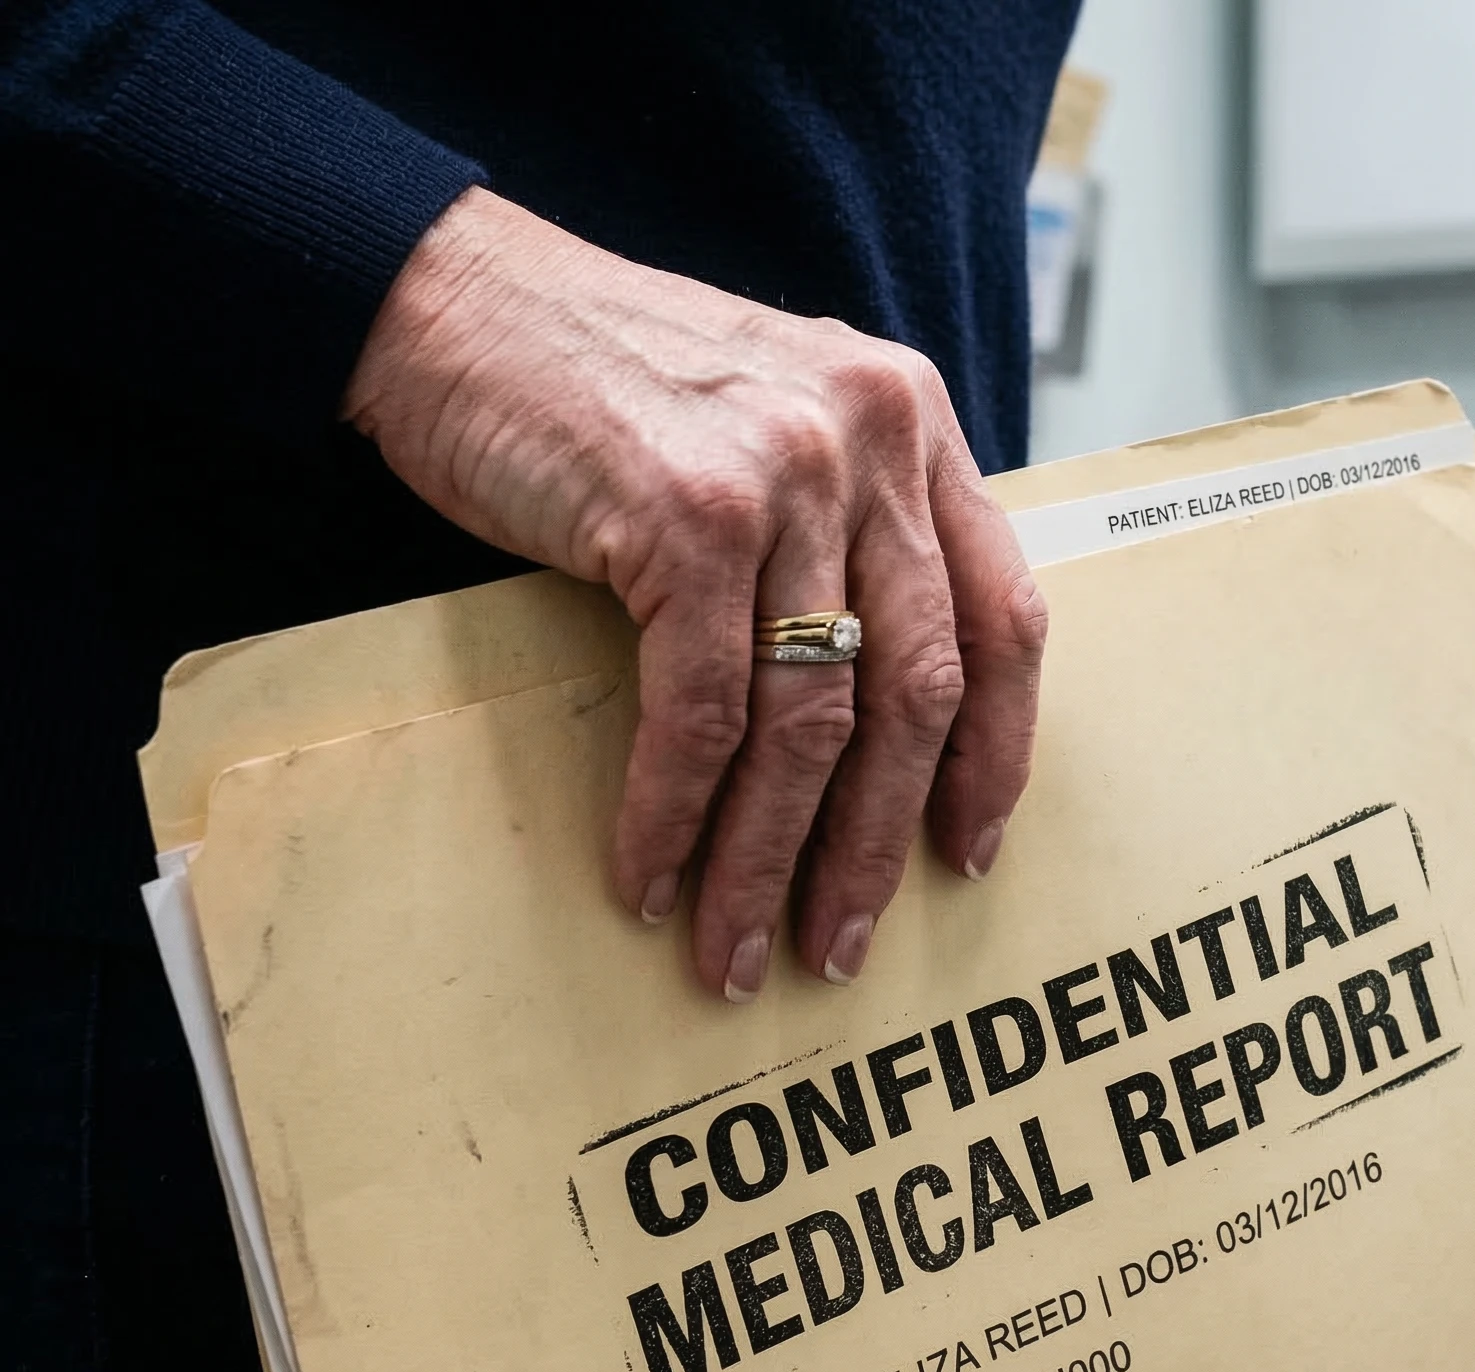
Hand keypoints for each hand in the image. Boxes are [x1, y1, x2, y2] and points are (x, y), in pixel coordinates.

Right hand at [343, 189, 1043, 1000]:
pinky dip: (676, 813)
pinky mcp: (688, 517)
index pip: (1002, 618)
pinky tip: (651, 876)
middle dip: (879, 841)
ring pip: (815, 720)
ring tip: (742, 947)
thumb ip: (847, 523)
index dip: (995, 752)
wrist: (451, 299)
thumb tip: (879, 709)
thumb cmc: (604, 379)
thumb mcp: (775, 418)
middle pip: (919, 691)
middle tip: (842, 940)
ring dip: (773, 857)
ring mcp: (786, 477)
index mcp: (912, 423)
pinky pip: (704, 713)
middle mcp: (873, 441)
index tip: (969, 848)